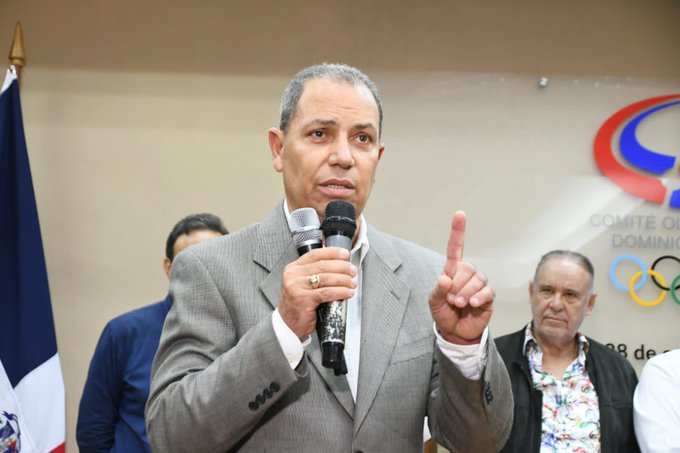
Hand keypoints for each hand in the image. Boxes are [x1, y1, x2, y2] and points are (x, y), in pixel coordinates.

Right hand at [278, 247, 356, 339]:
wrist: (288, 325)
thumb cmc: (298, 305)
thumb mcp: (302, 284)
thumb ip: (315, 273)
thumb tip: (338, 264)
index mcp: (293, 268)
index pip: (315, 254)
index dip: (332, 252)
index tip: (345, 254)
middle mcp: (293, 275)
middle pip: (323, 265)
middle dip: (342, 267)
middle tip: (352, 271)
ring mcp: (296, 287)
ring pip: (326, 278)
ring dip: (343, 280)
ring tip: (352, 283)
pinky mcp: (303, 299)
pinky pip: (327, 292)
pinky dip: (340, 292)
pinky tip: (348, 293)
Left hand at [428, 211, 493, 343]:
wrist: (455, 332)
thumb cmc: (443, 313)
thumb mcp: (434, 302)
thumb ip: (438, 290)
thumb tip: (445, 278)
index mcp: (452, 271)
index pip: (455, 248)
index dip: (458, 231)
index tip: (460, 214)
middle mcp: (466, 275)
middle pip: (467, 267)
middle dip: (457, 284)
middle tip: (451, 298)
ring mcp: (478, 285)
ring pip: (477, 279)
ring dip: (466, 292)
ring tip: (458, 303)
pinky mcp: (488, 297)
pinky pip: (487, 291)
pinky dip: (479, 297)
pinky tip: (473, 303)